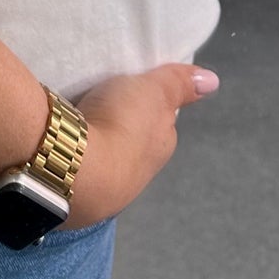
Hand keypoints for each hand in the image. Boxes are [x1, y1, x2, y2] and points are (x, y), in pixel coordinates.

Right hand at [59, 62, 219, 230]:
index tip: (129, 93)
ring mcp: (111, 190)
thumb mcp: (153, 90)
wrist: (80, 167)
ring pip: (106, 159)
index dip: (146, 106)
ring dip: (96, 145)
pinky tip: (66, 146)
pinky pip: (82, 170)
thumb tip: (213, 81)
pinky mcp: (80, 196)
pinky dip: (76, 158)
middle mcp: (142, 172)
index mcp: (162, 145)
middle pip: (133, 143)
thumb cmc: (122, 122)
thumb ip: (178, 84)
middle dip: (121, 128)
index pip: (160, 123)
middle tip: (100, 104)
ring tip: (79, 124)